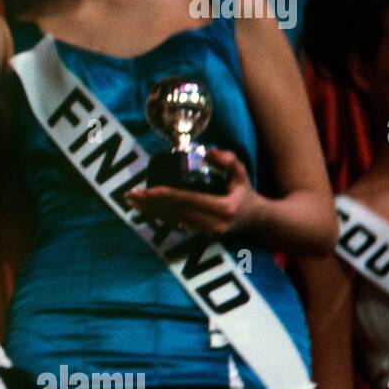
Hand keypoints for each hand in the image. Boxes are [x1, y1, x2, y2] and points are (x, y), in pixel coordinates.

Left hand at [122, 148, 259, 237]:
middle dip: (151, 204)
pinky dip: (158, 217)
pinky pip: (176, 226)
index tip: (149, 189)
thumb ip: (229, 161)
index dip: (168, 195)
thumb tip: (210, 152)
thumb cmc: (245, 193)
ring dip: (150, 212)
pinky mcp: (201, 237)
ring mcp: (207, 234)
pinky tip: (143, 210)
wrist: (257, 222)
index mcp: (224, 208)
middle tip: (131, 194)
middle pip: (176, 212)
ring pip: (173, 221)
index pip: (190, 200)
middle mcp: (214, 224)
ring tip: (131, 201)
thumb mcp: (242, 174)